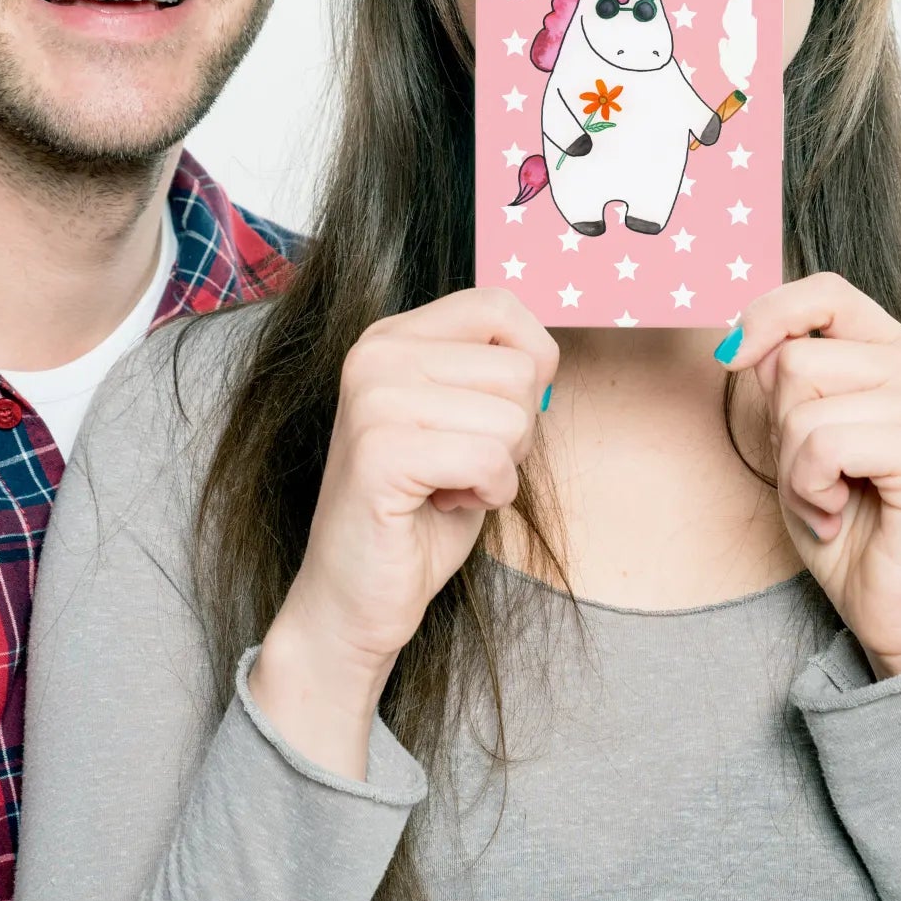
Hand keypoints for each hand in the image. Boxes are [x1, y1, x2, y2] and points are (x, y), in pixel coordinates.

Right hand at [250, 287, 556, 775]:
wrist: (355, 595)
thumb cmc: (419, 512)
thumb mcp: (463, 423)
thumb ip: (492, 375)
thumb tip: (546, 356)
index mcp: (392, 336)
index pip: (500, 305)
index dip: (531, 362)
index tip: (499, 415)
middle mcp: (376, 353)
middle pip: (518, 370)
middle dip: (514, 432)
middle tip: (461, 466)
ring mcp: (372, 398)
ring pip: (512, 417)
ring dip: (500, 469)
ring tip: (448, 486)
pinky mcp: (380, 451)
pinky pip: (489, 460)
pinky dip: (487, 495)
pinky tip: (442, 506)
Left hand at [722, 274, 900, 677]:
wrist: (895, 607)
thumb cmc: (847, 520)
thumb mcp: (797, 435)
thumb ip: (784, 379)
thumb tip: (745, 343)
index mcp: (894, 351)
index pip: (825, 293)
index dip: (768, 315)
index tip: (732, 357)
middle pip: (795, 357)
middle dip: (780, 426)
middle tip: (816, 476)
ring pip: (802, 402)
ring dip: (793, 466)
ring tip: (831, 498)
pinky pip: (823, 444)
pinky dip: (810, 488)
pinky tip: (840, 514)